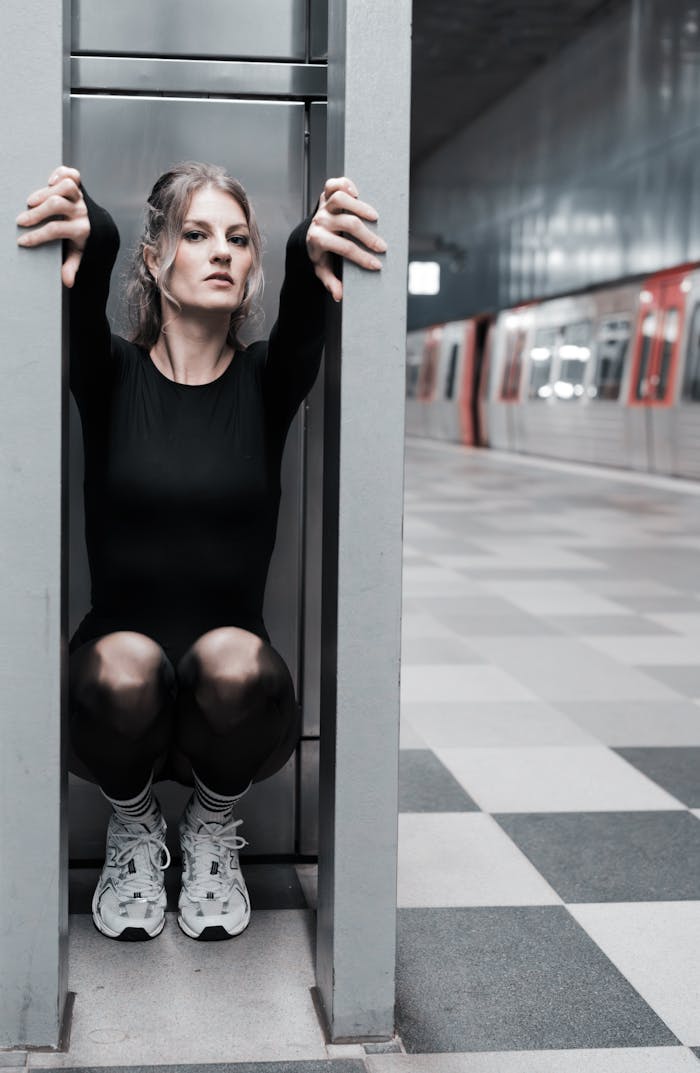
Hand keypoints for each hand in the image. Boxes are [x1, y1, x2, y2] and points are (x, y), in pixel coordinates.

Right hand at [16, 165, 89, 287]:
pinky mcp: (79, 186)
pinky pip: (72, 174)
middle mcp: (82, 211)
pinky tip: (49, 180)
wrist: (99, 226)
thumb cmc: (82, 241)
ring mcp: (81, 197)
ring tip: (30, 202)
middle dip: (36, 213)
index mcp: (82, 229)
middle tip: (20, 221)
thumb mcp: (78, 255)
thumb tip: (68, 282)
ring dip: (45, 191)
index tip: (22, 241)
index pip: (56, 230)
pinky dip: (61, 173)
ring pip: (65, 187)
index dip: (37, 235)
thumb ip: (72, 266)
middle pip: (56, 205)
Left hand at [306, 177, 385, 301]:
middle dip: (369, 237)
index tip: (377, 265)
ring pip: (341, 199)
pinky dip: (345, 184)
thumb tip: (340, 295)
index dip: (362, 258)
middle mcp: (320, 220)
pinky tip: (357, 193)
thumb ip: (330, 282)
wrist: (309, 234)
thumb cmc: (321, 253)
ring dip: (360, 207)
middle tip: (382, 247)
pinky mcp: (326, 194)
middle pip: (349, 224)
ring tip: (375, 217)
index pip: (345, 248)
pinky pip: (333, 184)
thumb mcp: (322, 270)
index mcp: (317, 240)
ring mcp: (323, 206)